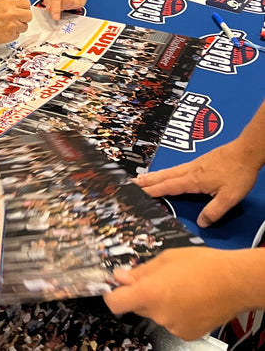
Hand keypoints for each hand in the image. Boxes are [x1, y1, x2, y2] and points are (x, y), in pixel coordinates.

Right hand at [0, 0, 31, 44]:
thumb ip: (9, 2)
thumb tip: (18, 5)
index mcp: (8, 2)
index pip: (26, 3)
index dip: (24, 7)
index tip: (21, 9)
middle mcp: (12, 13)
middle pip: (29, 15)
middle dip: (23, 17)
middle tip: (16, 18)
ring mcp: (12, 25)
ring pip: (24, 27)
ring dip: (18, 27)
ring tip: (6, 25)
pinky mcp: (9, 36)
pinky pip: (17, 35)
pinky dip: (12, 34)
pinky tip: (2, 31)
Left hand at [41, 0, 87, 20]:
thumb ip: (47, 0)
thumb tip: (50, 10)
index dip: (56, 8)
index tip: (56, 17)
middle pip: (69, 0)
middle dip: (62, 7)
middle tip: (58, 6)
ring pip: (76, 2)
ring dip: (69, 6)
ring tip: (64, 2)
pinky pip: (82, 1)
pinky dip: (76, 4)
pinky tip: (71, 1)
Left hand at [104, 247, 245, 340]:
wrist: (234, 282)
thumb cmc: (202, 264)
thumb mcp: (166, 258)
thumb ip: (140, 271)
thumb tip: (120, 277)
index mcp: (150, 293)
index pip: (116, 303)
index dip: (111, 295)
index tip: (113, 287)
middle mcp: (159, 314)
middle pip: (137, 306)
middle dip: (141, 293)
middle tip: (158, 278)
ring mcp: (173, 326)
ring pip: (155, 313)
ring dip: (159, 302)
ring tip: (179, 287)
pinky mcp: (186, 334)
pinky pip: (170, 321)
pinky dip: (174, 312)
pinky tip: (188, 299)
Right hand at [135, 140, 259, 226]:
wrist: (246, 151)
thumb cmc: (238, 174)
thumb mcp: (229, 198)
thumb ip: (213, 211)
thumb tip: (201, 224)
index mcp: (193, 180)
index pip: (168, 187)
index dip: (152, 191)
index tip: (137, 193)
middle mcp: (189, 171)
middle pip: (163, 176)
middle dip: (147, 181)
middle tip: (130, 183)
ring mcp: (193, 165)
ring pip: (169, 171)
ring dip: (154, 176)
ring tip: (141, 178)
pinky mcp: (199, 163)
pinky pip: (176, 169)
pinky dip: (165, 173)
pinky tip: (166, 174)